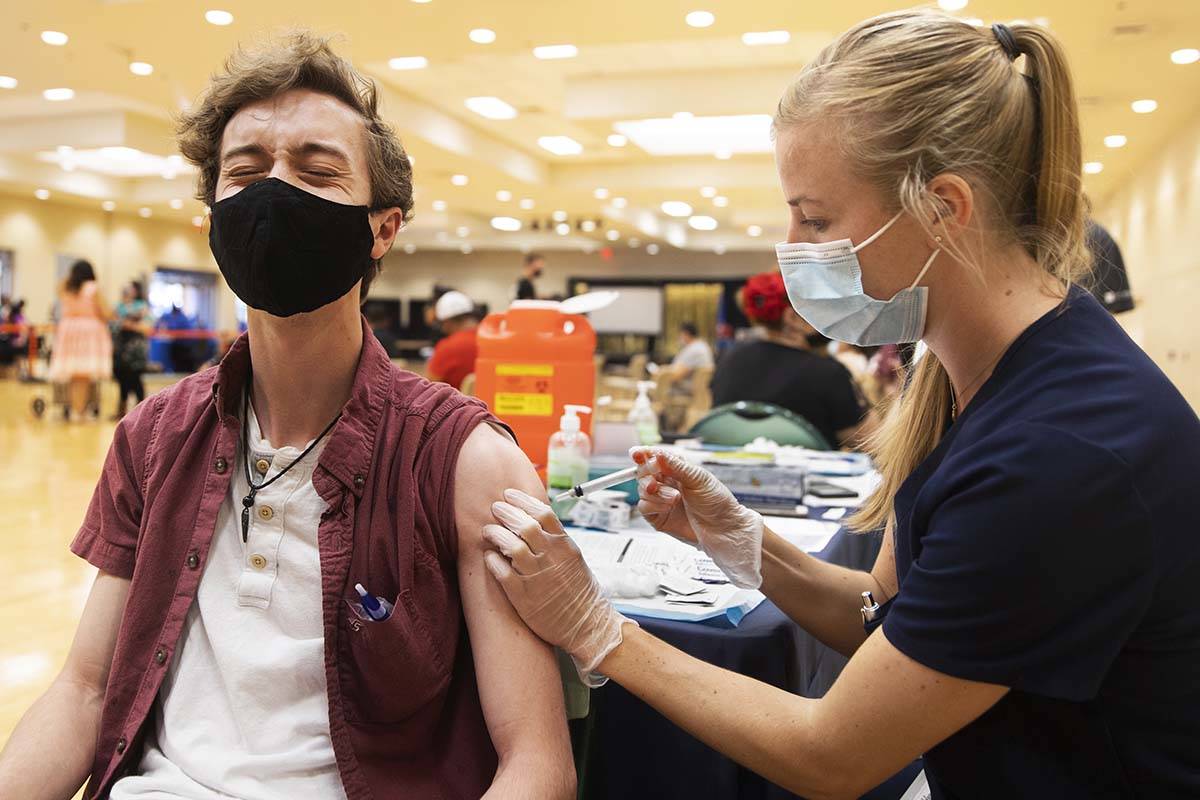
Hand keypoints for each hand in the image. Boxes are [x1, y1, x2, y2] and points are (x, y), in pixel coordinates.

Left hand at [483, 489, 634, 685]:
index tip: (509, 495)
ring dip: (496, 535)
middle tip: (494, 508)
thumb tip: (535, 522)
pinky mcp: (525, 597)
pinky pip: (504, 574)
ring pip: (512, 547)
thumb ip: (555, 541)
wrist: (588, 626)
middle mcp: (552, 559)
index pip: (543, 513)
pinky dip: (493, 562)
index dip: (523, 500)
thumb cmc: (581, 593)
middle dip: (506, 513)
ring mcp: (538, 577)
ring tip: (488, 531)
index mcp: (566, 546)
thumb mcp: (574, 559)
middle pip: (525, 525)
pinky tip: (488, 557)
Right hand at [632, 448, 764, 589]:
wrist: (722, 530)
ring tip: (673, 498)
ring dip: (655, 493)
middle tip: (655, 481)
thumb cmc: (717, 503)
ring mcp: (662, 500)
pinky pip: (644, 507)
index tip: (636, 454)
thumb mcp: (698, 479)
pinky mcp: (658, 517)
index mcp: (677, 470)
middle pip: (643, 473)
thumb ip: (676, 466)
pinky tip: (668, 507)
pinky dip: (654, 505)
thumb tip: (658, 453)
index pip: (655, 458)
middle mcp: (668, 483)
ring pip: (642, 490)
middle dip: (646, 475)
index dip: (643, 455)